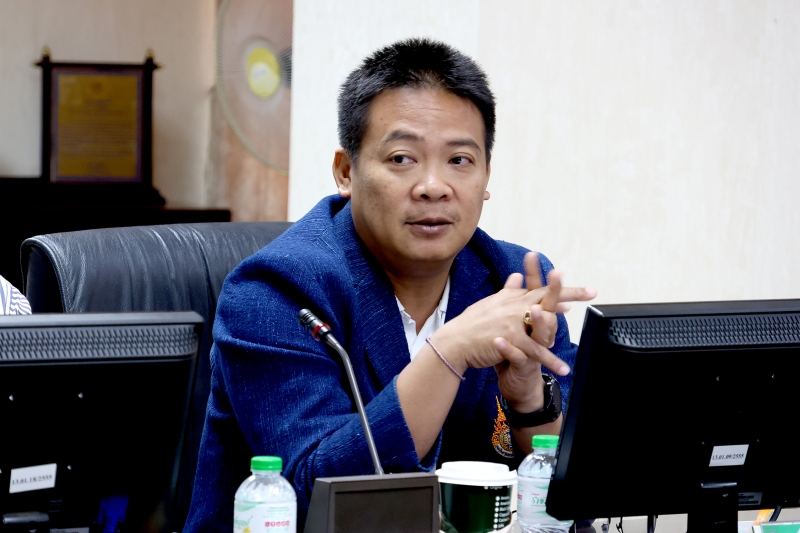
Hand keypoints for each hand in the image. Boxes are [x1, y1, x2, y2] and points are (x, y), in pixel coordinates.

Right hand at [430, 261, 594, 381]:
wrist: (454, 341)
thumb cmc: (469, 324)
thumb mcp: (490, 303)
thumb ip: (507, 291)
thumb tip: (518, 275)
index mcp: (511, 299)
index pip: (540, 290)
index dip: (560, 287)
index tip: (578, 287)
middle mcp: (515, 306)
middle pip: (547, 298)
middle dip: (572, 293)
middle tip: (592, 292)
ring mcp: (514, 322)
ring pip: (544, 326)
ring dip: (564, 332)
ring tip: (581, 338)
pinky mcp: (512, 340)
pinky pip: (536, 352)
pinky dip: (551, 361)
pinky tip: (563, 369)